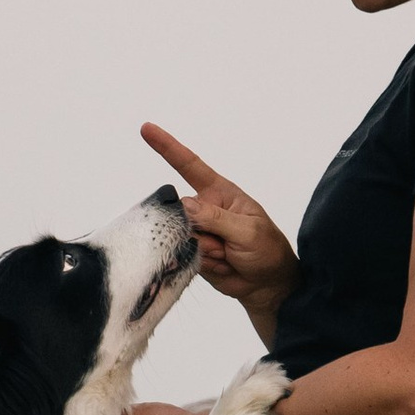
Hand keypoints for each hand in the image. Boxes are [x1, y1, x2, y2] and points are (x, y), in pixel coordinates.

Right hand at [140, 125, 298, 335]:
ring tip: (228, 256)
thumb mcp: (249, 231)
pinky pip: (182, 256)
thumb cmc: (267, 249)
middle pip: (180, 212)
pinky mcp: (190, 252)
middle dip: (203, 232)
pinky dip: (202, 263)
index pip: (190, 165)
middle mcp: (204, 208)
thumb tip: (185, 205)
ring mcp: (196, 231)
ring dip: (206, 252)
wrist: (267, 284)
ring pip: (181, 237)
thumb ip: (216, 218)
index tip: (147, 130)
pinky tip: (221, 265)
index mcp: (220, 193)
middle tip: (229, 246)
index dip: (167, 147)